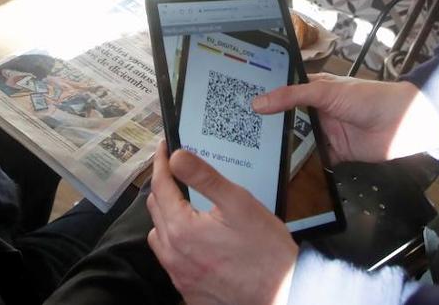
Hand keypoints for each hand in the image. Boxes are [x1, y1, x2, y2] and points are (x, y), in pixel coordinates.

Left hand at [147, 143, 297, 304]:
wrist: (283, 293)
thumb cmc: (265, 249)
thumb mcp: (237, 202)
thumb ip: (203, 177)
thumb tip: (176, 157)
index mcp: (180, 229)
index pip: (159, 186)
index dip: (160, 163)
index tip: (163, 148)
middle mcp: (173, 255)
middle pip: (155, 211)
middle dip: (162, 187)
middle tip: (175, 173)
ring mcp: (180, 277)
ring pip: (159, 238)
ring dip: (166, 218)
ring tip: (183, 207)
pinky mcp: (189, 292)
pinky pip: (171, 262)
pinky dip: (176, 245)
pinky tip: (195, 241)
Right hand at [253, 74, 432, 162]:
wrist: (404, 122)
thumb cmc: (366, 98)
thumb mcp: (326, 91)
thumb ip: (292, 96)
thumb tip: (258, 103)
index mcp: (314, 89)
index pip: (284, 93)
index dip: (265, 99)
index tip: (237, 107)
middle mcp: (317, 111)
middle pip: (288, 120)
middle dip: (269, 128)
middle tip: (237, 136)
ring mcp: (325, 134)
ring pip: (298, 142)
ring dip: (282, 148)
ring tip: (251, 156)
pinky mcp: (334, 155)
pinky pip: (313, 162)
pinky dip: (301, 167)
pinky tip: (279, 173)